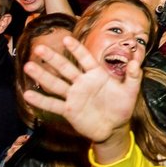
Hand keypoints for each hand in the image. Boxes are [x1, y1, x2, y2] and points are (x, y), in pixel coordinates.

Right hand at [23, 37, 141, 142]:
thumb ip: (133, 75)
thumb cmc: (122, 106)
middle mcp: (82, 82)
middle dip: (52, 58)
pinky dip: (41, 100)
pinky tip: (27, 94)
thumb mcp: (130, 90)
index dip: (76, 49)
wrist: (114, 128)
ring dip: (42, 75)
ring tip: (28, 66)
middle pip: (65, 68)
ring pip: (56, 84)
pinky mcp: (69, 110)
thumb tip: (137, 60)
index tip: (66, 39)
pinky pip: (53, 104)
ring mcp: (74, 96)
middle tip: (39, 48)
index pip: (85, 59)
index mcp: (96, 74)